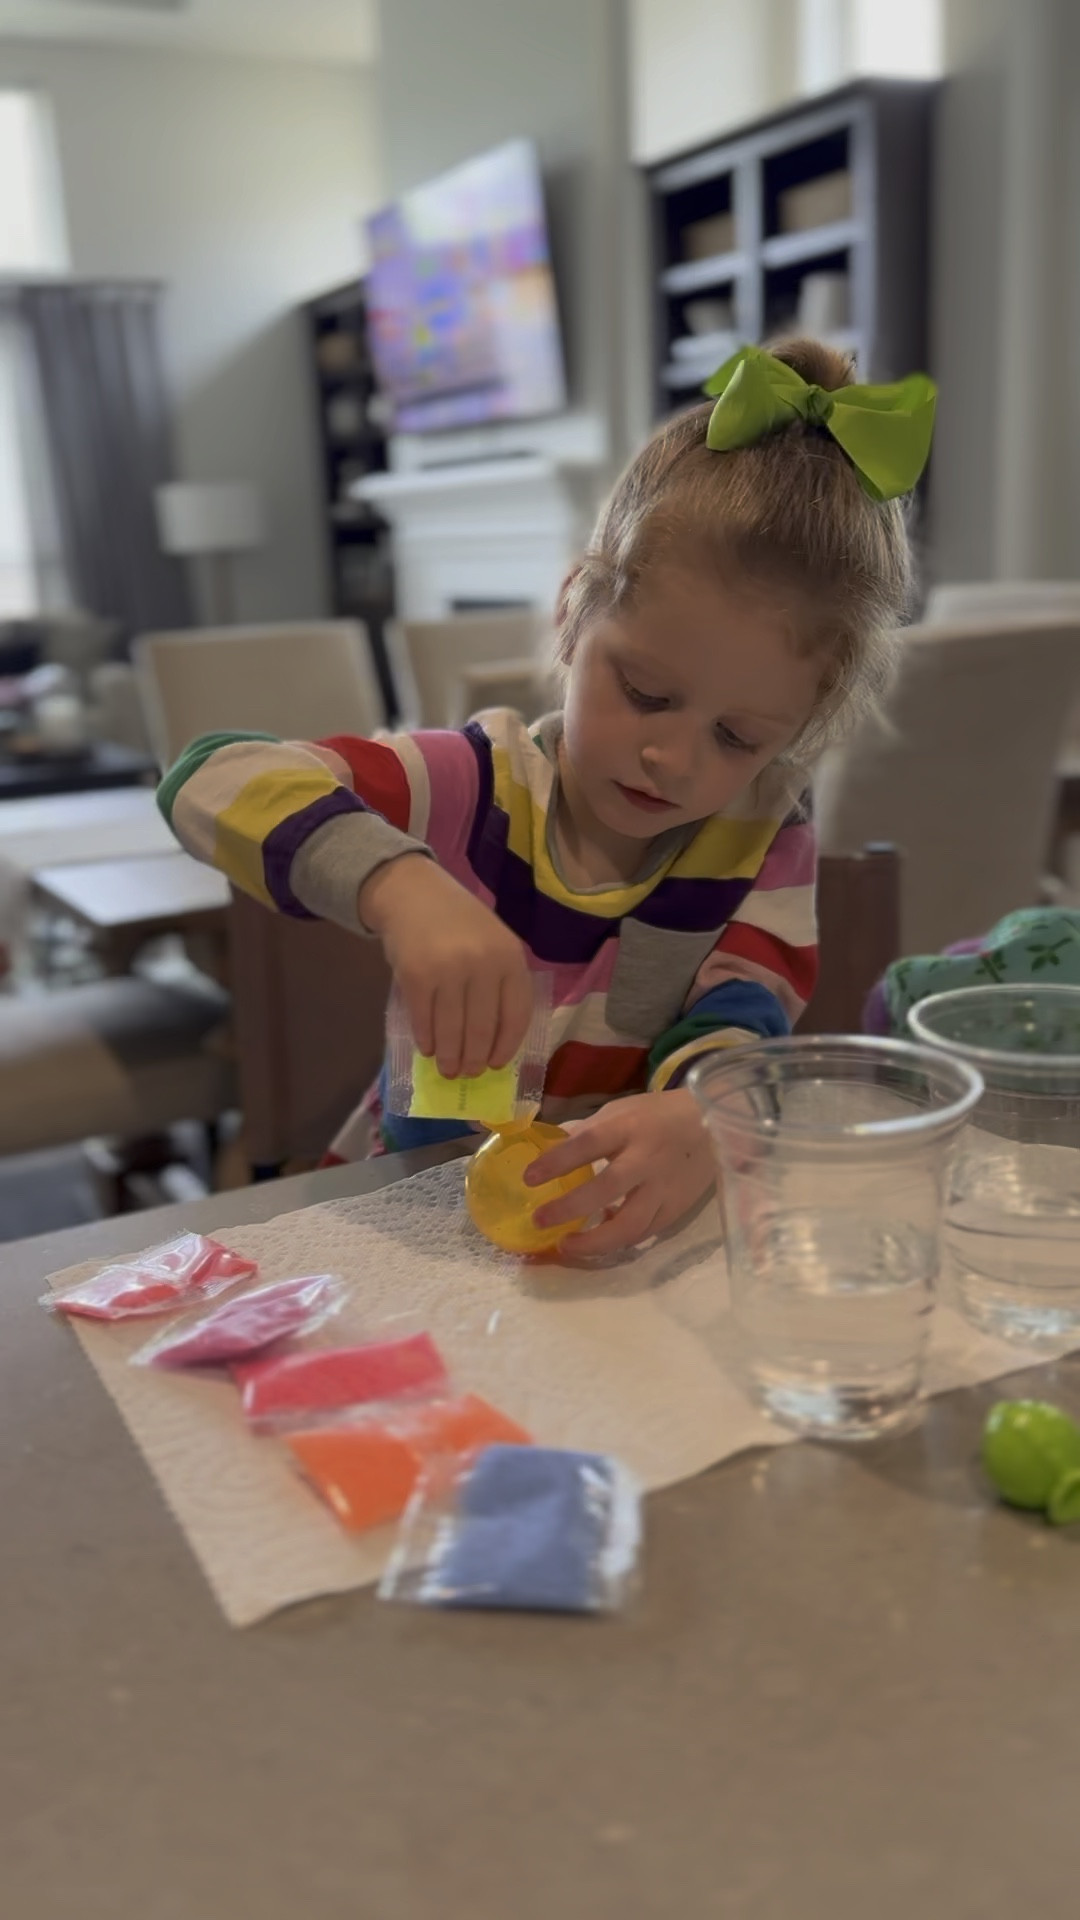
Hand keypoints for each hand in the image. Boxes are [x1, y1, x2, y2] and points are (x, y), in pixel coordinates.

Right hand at [359, 856, 532, 1078]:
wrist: (412, 892)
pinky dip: (426, 1040)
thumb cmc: (458, 921)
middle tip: (467, 1074)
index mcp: (510, 957)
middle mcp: (483, 964)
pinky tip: (428, 1048)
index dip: (506, 1046)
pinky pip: (424, 1020)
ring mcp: (448, 970)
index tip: (495, 1064)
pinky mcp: (416, 976)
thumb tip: (493, 1040)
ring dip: (450, 1058)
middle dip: (474, 1059)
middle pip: (482, 1029)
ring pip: (452, 1030)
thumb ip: (499, 981)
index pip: (516, 1015)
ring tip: (448, 1069)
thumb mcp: (493, 941)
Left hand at [524, 1089, 714, 1257]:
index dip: (557, 1161)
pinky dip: (619, 1241)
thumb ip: (587, 1132)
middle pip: (608, 1188)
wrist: (713, 1127)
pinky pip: (644, 1233)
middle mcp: (647, 1159)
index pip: (589, 1143)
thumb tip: (546, 1150)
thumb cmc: (658, 1116)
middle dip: (571, 1208)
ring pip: (630, 1225)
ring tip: (566, 1245)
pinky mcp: (676, 1210)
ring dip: (595, 1241)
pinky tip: (599, 1242)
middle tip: (539, 1220)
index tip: (529, 1178)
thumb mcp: (621, 1112)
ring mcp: (664, 1189)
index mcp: (628, 1128)